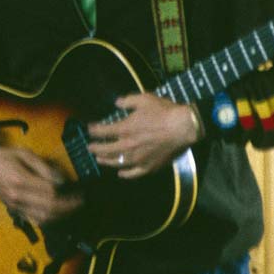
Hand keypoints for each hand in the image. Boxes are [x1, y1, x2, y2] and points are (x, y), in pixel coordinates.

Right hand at [0, 145, 83, 225]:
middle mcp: (18, 197)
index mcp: (20, 180)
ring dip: (63, 216)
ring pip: (45, 218)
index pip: (51, 191)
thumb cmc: (4, 156)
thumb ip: (44, 168)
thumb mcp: (25, 154)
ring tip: (75, 208)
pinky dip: (53, 220)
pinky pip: (37, 221)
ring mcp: (17, 207)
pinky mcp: (16, 212)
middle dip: (70, 206)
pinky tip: (62, 214)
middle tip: (83, 200)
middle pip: (50, 208)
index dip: (69, 193)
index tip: (81, 189)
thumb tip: (64, 181)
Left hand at [87, 93, 201, 179]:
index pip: (102, 131)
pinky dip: (125, 174)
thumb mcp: (143, 99)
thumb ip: (127, 101)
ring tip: (100, 159)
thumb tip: (116, 103)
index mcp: (124, 129)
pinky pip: (134, 173)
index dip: (93, 130)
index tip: (89, 129)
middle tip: (89, 148)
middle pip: (105, 150)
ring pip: (117, 163)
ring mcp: (138, 158)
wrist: (184, 127)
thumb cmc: (164, 112)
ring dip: (106, 161)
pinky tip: (121, 174)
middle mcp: (127, 146)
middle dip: (95, 148)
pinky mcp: (149, 166)